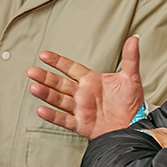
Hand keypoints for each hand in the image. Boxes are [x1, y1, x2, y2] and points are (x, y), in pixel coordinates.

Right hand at [26, 35, 145, 139]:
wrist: (135, 126)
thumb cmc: (131, 104)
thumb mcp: (131, 78)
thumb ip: (130, 58)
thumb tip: (134, 39)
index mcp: (91, 81)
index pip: (70, 68)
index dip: (57, 62)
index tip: (44, 55)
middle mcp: (82, 94)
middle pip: (59, 83)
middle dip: (45, 77)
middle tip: (32, 71)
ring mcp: (80, 109)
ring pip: (59, 100)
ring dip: (46, 94)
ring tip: (34, 87)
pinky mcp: (81, 124)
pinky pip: (63, 119)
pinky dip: (52, 115)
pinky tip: (41, 109)